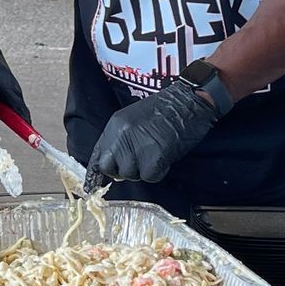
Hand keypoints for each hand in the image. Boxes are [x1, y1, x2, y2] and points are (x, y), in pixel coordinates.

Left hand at [89, 74, 231, 186]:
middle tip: (138, 164)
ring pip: (130, 174)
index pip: (97, 154)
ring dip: (143, 170)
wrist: (188, 102)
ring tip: (155, 156)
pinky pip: (149, 176)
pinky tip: (164, 159)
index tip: (95, 183)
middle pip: (109, 167)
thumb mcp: (133, 119)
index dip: (98, 171)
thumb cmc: (166, 110)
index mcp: (115, 125)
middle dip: (121, 171)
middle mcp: (121, 136)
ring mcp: (136, 146)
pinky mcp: (154, 157)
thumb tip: (115, 163)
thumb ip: (121, 139)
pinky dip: (158, 172)